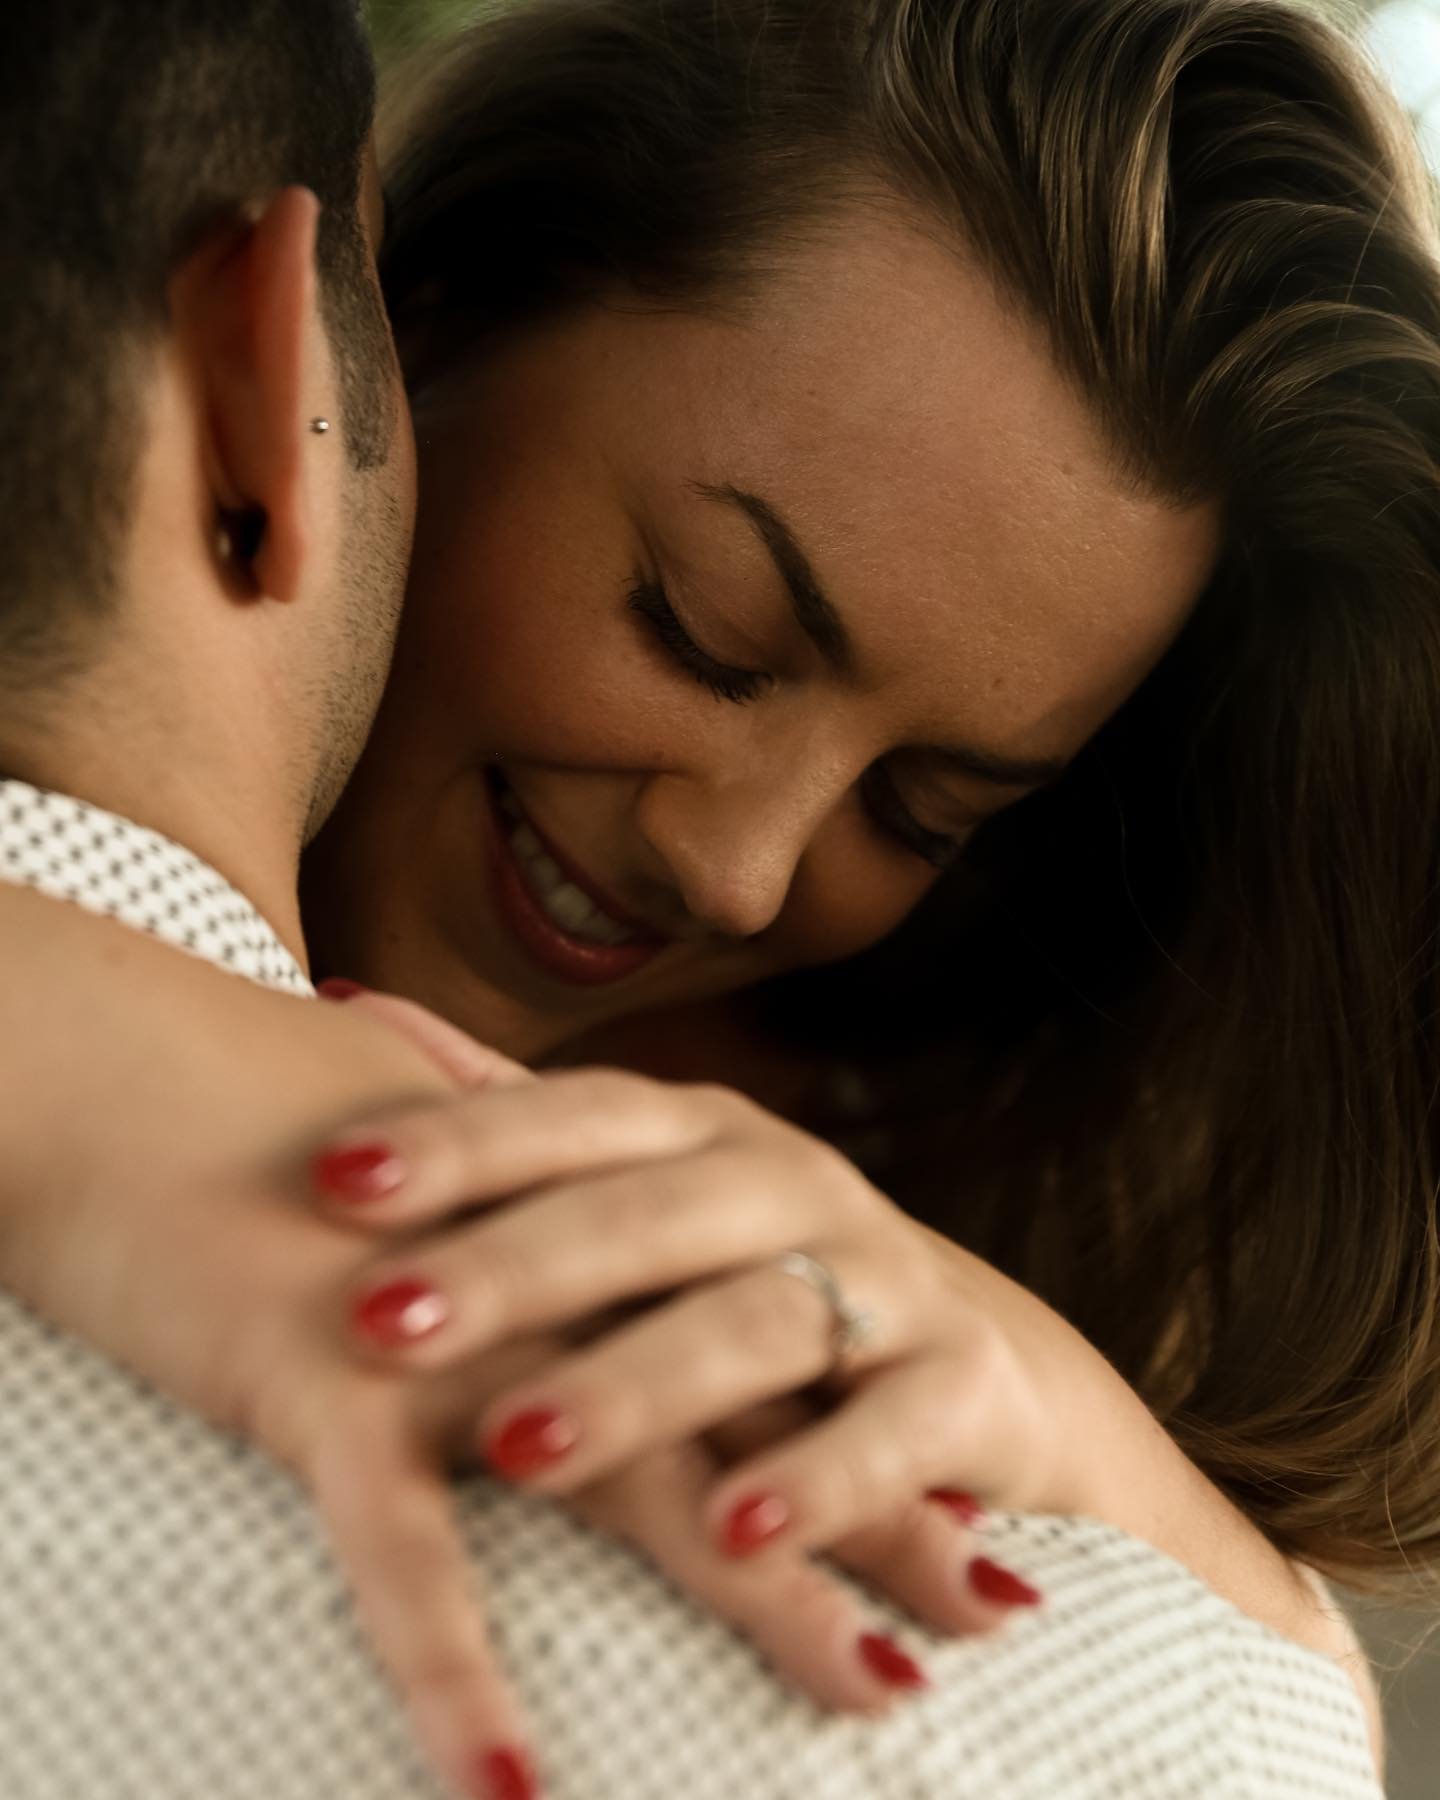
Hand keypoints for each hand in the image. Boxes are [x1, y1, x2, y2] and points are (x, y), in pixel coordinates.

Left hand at [311, 1056, 1097, 1653]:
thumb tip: (337, 1005)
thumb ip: (505, 1114)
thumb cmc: (753, 1274)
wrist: (971, 1374)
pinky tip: (730, 1537)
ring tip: (519, 1451)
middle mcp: (791, 1185)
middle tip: (384, 1321)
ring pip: (756, 1321)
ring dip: (637, 1384)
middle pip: (650, 1214)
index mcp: (701, 1133)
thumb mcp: (641, 1185)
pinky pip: (892, 1432)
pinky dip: (816, 1483)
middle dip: (517, 1267)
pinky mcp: (964, 1385)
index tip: (329, 1179)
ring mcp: (885, 1278)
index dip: (460, 1142)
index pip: (576, 1116)